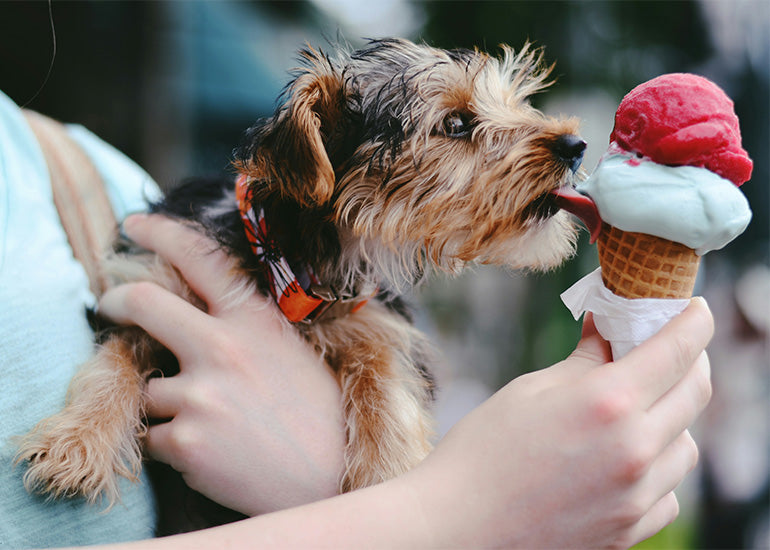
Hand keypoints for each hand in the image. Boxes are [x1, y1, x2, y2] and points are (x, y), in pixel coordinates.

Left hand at [99, 214, 345, 515]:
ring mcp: (201, 393)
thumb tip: (200, 315)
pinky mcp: (185, 439)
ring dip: (167, 406)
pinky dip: (171, 446)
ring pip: (149, 388)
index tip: (133, 226)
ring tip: (213, 426)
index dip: (160, 233)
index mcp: (254, 320)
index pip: (200, 258)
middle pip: (144, 302)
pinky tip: (211, 453)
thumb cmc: (318, 413)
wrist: (330, 478)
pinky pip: (152, 437)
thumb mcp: (291, 351)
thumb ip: (246, 329)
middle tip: (108, 304)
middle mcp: (222, 347)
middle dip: (115, 300)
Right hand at [405, 299, 712, 548]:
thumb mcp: (530, 390)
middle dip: (690, 361)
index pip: (677, 349)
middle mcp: (634, 450)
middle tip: (668, 350)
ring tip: (638, 410)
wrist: (456, 527)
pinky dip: (657, 469)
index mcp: (608, 403)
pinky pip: (667, 493)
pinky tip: (624, 459)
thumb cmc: (482, 451)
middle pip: (695, 393)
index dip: (694, 320)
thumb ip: (583, 360)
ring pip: (686, 446)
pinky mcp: (628, 531)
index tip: (695, 309)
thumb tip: (608, 328)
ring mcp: (636, 497)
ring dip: (673, 418)